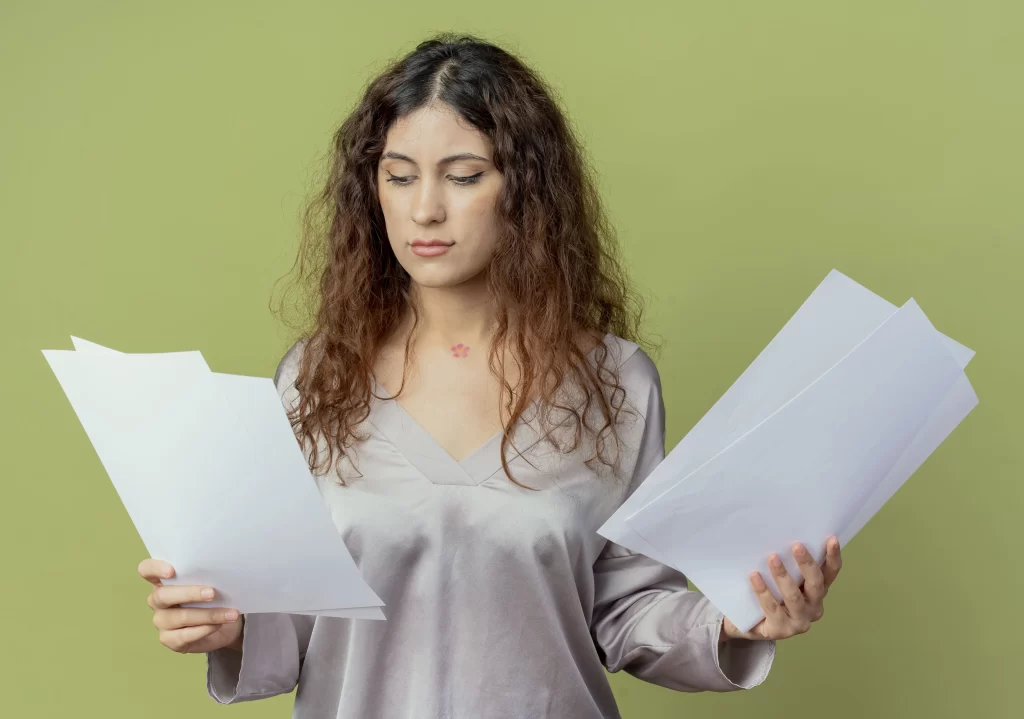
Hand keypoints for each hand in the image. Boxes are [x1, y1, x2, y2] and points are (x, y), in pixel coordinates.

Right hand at [138, 558, 244, 653]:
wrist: (224, 623)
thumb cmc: (214, 597)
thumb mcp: (210, 583)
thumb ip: (206, 576)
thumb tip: (219, 574)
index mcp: (162, 580)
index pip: (147, 569)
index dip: (155, 568)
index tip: (172, 571)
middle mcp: (157, 600)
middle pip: (163, 595)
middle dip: (189, 593)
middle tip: (212, 593)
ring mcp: (161, 621)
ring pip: (180, 617)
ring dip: (208, 614)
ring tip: (230, 614)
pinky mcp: (169, 639)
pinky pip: (184, 635)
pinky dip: (204, 629)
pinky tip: (218, 625)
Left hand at [721, 536, 841, 641]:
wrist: (746, 623)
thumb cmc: (769, 594)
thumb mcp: (782, 579)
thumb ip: (789, 565)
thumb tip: (783, 536)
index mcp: (817, 592)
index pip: (829, 574)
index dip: (832, 557)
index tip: (831, 539)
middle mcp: (813, 607)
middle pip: (815, 584)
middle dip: (807, 564)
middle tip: (796, 546)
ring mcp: (799, 621)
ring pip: (794, 596)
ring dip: (783, 576)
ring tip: (772, 558)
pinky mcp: (781, 630)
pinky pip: (772, 608)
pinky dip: (763, 591)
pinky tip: (754, 576)